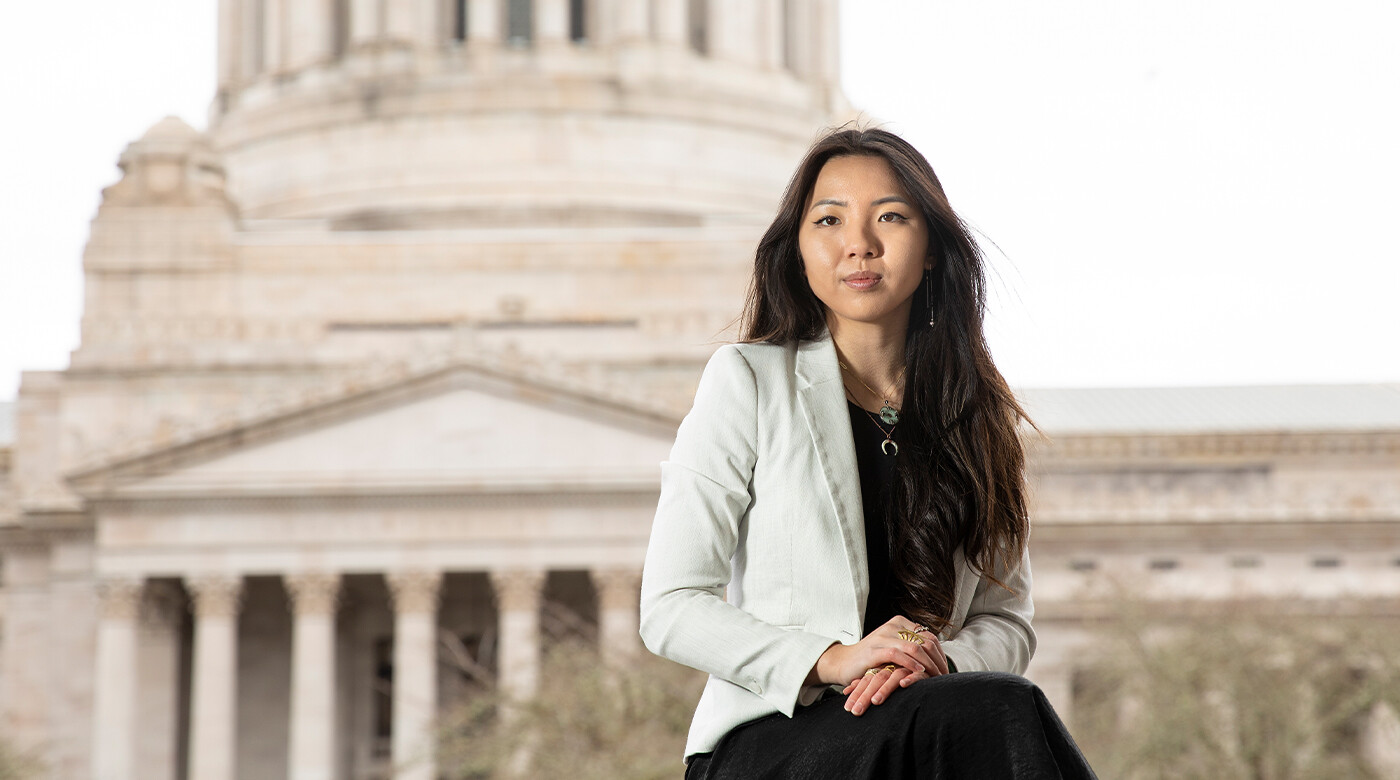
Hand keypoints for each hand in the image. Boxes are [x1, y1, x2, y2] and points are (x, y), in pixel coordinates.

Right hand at [806, 616, 947, 714]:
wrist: (844, 663)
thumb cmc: (872, 659)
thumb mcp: (894, 649)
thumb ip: (911, 648)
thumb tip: (937, 659)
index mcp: (899, 623)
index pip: (929, 637)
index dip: (941, 655)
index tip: (946, 671)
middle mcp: (892, 626)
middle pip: (925, 642)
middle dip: (938, 661)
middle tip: (944, 677)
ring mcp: (882, 637)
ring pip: (914, 647)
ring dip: (928, 664)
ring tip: (935, 677)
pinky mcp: (874, 650)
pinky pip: (897, 654)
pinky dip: (911, 664)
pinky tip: (920, 673)